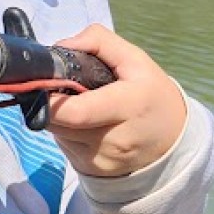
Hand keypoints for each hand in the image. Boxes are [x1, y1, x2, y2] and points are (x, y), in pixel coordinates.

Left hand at [45, 24, 185, 177]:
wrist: (173, 144)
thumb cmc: (151, 95)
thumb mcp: (136, 60)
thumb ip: (99, 42)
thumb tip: (61, 46)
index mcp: (128, 106)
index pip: (76, 112)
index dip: (49, 100)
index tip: (40, 83)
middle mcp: (113, 139)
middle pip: (58, 120)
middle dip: (49, 101)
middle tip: (58, 86)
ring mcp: (101, 159)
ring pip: (57, 132)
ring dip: (57, 115)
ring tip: (79, 104)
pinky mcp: (91, 170)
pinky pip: (64, 145)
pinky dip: (66, 130)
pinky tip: (84, 124)